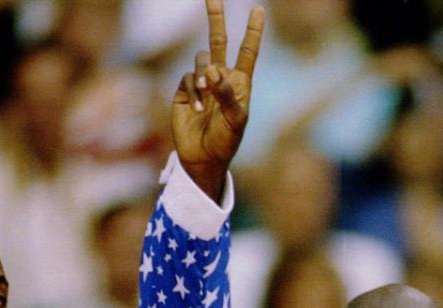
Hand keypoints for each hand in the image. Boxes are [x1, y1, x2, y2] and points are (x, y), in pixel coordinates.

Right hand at [171, 0, 264, 198]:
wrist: (204, 158)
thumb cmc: (227, 141)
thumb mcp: (236, 120)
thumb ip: (228, 93)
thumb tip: (214, 70)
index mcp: (240, 83)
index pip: (248, 52)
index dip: (253, 31)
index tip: (258, 10)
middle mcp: (221, 78)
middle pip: (218, 41)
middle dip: (216, 18)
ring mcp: (201, 83)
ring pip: (201, 60)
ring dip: (204, 75)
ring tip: (207, 95)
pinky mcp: (184, 91)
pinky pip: (187, 79)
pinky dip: (193, 91)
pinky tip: (199, 109)